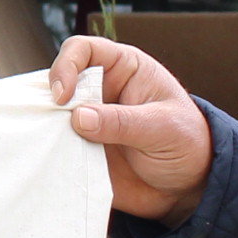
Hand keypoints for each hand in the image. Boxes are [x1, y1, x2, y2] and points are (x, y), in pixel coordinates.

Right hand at [49, 35, 215, 221]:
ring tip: (56, 148)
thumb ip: (123, 121)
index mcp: (123, 69)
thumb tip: (79, 117)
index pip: (83, 50)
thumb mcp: (162, 128)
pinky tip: (57, 165)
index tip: (64, 96)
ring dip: (49, 131)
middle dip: (50, 103)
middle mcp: (100, 91)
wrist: (189, 186)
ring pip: (52, 116)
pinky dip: (52, 155)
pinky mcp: (82, 150)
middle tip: (57, 127)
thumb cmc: (186, 143)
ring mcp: (88, 122)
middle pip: (58, 83)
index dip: (67, 66)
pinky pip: (57, 148)